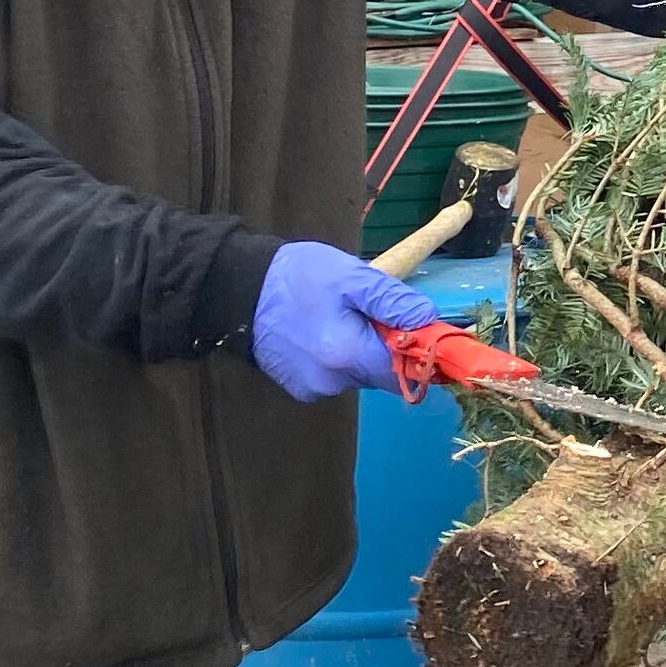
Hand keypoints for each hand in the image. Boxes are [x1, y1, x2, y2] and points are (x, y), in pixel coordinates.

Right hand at [249, 241, 441, 403]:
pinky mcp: (300, 388)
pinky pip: (336, 376)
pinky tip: (322, 331)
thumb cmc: (298, 278)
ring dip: (363, 351)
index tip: (425, 330)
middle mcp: (333, 382)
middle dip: (389, 347)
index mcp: (348, 355)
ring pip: (361, 375)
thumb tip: (428, 320)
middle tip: (373, 313)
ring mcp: (314, 389)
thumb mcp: (352, 277)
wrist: (237, 289)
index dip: (421, 351)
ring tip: (342, 317)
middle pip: (384, 374)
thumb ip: (392, 301)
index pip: (406, 369)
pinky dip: (340, 358)